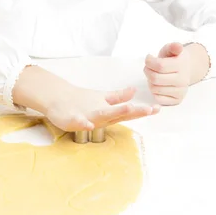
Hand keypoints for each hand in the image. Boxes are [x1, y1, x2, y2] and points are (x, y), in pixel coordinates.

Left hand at [46, 84, 160, 131]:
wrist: (58, 101)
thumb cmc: (82, 102)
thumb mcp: (103, 99)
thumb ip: (119, 96)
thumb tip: (134, 91)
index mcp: (108, 112)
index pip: (127, 112)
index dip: (142, 110)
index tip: (157, 108)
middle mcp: (100, 117)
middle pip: (118, 114)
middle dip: (133, 112)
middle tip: (149, 110)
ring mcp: (87, 118)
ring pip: (102, 116)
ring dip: (114, 114)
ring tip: (128, 108)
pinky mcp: (72, 119)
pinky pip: (78, 122)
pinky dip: (83, 123)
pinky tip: (87, 123)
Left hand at [144, 42, 190, 105]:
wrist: (186, 69)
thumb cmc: (174, 58)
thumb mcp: (171, 49)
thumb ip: (173, 47)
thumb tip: (178, 47)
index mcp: (181, 65)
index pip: (160, 66)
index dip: (149, 62)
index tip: (149, 58)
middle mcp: (183, 80)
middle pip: (155, 78)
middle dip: (147, 71)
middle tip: (148, 67)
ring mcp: (181, 91)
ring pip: (154, 89)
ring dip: (150, 81)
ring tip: (154, 75)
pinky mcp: (177, 100)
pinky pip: (158, 98)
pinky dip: (154, 91)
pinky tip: (158, 84)